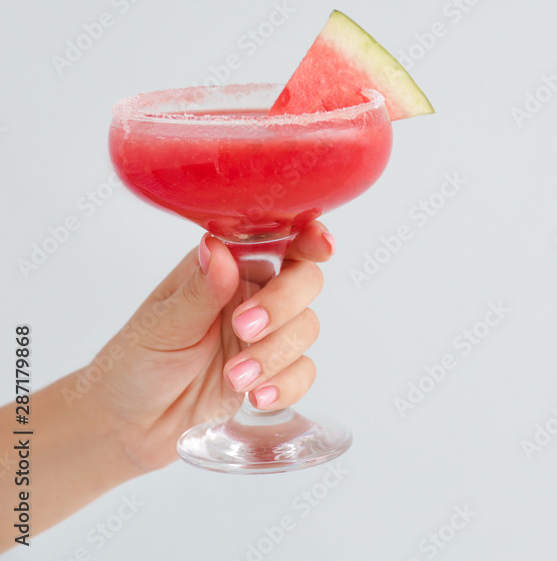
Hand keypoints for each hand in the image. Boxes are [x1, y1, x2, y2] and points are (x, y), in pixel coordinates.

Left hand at [87, 220, 334, 472]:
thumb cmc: (134, 363)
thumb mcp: (160, 325)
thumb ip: (199, 290)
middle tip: (244, 329)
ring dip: (276, 353)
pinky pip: (303, 372)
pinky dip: (286, 385)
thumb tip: (219, 249)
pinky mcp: (273, 373)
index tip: (320, 246)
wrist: (128, 427)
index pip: (277, 239)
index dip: (307, 235)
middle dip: (283, 305)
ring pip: (307, 327)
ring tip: (234, 378)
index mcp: (225, 267)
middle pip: (304, 280)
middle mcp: (252, 294)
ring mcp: (266, 335)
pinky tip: (257, 397)